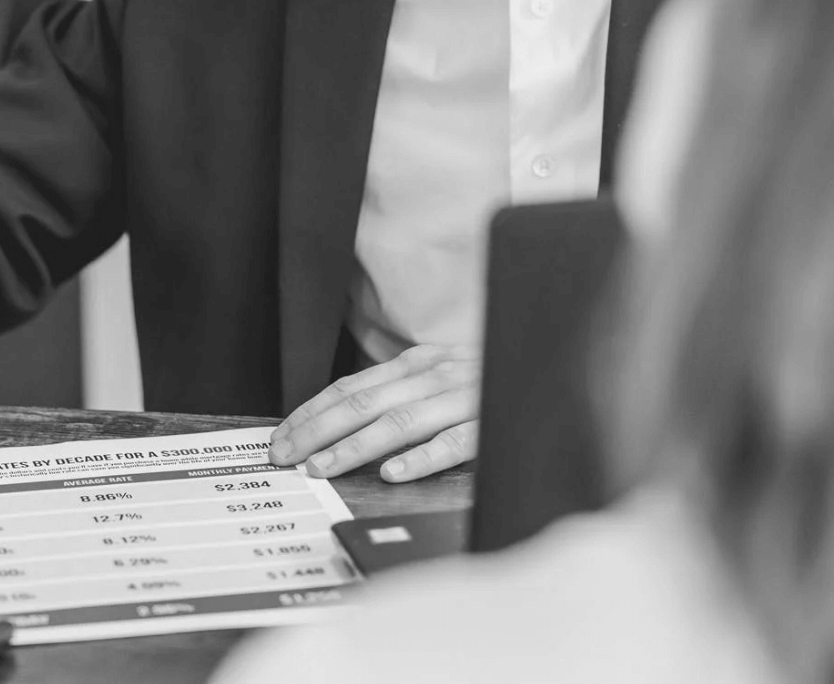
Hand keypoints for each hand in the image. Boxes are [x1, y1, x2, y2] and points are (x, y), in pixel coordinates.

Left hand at [267, 343, 478, 482]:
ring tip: (323, 468)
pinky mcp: (490, 423)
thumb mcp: (439, 376)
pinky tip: (395, 472)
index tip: (280, 438)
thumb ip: (399, 392)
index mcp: (418, 363)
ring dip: (356, 446)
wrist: (552, 360)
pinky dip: (422, 457)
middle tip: (286, 457)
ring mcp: (463, 398)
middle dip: (318, 430)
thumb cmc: (489, 377)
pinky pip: (453, 442)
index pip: (351, 388)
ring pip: (400, 421)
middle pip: (364, 403)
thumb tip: (340, 420)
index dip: (311, 413)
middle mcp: (435, 375)